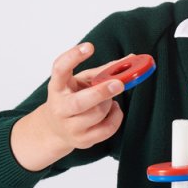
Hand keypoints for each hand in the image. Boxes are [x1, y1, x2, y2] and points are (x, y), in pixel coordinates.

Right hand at [12, 43, 125, 170]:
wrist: (55, 128)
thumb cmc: (72, 98)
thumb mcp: (82, 81)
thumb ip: (104, 70)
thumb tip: (132, 58)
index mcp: (57, 87)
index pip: (60, 69)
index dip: (73, 56)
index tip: (89, 46)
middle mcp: (59, 108)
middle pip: (80, 103)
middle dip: (101, 92)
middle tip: (119, 83)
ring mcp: (69, 127)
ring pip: (98, 114)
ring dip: (109, 102)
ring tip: (108, 98)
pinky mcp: (82, 141)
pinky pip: (108, 128)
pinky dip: (116, 116)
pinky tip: (112, 109)